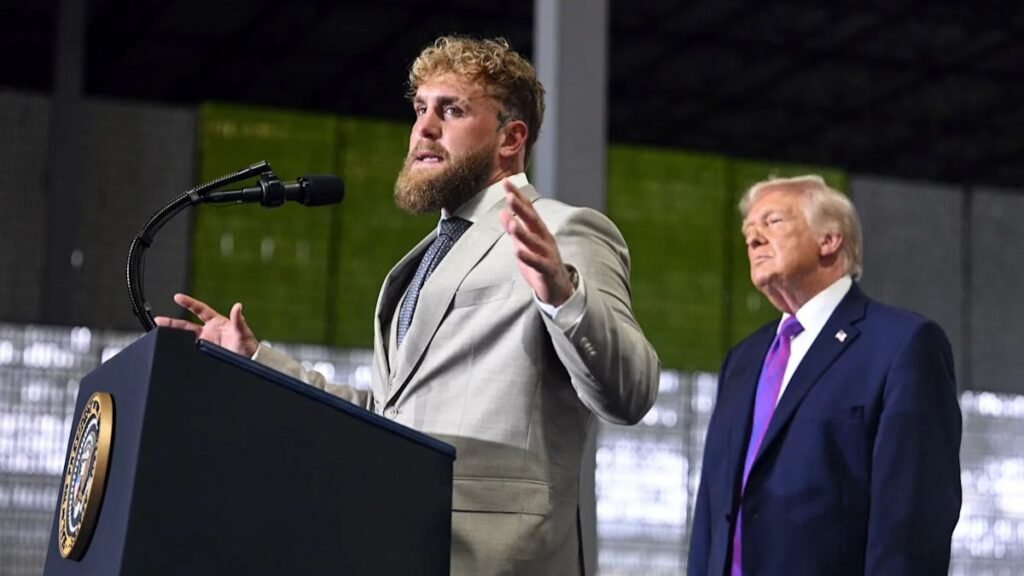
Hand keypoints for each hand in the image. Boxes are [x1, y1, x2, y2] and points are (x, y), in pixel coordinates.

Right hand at [153, 293, 258, 356]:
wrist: (250, 363)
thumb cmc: (248, 345)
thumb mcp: (243, 332)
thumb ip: (239, 320)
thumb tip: (238, 306)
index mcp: (217, 322)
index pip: (200, 309)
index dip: (189, 303)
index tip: (177, 297)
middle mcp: (208, 332)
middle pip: (186, 325)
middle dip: (171, 322)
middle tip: (158, 320)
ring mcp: (205, 344)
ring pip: (185, 339)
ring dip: (173, 337)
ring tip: (159, 335)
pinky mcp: (204, 355)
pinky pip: (190, 351)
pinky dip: (181, 350)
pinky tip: (172, 350)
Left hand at [498, 179, 574, 305]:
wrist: (558, 289)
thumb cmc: (539, 264)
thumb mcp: (523, 244)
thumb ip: (514, 228)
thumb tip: (501, 212)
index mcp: (538, 231)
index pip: (527, 209)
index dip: (517, 196)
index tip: (506, 182)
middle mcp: (544, 239)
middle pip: (532, 221)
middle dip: (521, 208)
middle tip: (509, 196)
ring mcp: (547, 254)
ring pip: (534, 241)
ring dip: (523, 232)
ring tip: (512, 224)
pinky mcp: (547, 270)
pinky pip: (538, 263)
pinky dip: (528, 257)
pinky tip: (518, 252)